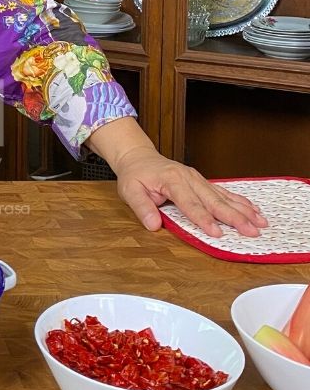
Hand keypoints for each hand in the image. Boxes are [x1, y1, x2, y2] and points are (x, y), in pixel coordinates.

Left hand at [112, 145, 266, 238]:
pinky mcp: (202, 181)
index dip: (203, 219)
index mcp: (172, 180)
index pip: (190, 203)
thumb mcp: (129, 190)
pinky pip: (224, 192)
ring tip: (261, 222)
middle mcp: (189, 178)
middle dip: (234, 217)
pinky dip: (240, 201)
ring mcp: (198, 179)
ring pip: (223, 196)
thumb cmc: (135, 175)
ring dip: (243, 210)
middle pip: (214, 200)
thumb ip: (142, 207)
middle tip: (251, 231)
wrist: (139, 157)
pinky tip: (253, 209)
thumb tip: (153, 225)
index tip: (217, 233)